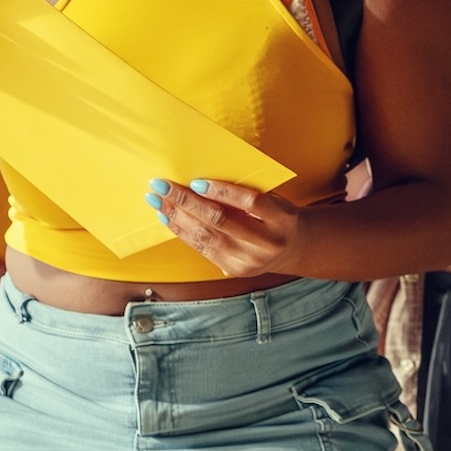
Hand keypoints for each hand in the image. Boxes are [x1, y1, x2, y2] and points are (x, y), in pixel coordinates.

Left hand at [146, 178, 302, 276]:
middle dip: (186, 202)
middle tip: (162, 186)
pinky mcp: (234, 270)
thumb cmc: (277, 215)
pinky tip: (168, 218)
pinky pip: (203, 249)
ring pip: (206, 237)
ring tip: (157, 201)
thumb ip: (246, 192)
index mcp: (282, 219)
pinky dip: (182, 232)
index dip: (222, 191)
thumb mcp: (273, 199)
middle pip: (220, 221)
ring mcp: (249, 261)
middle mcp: (267, 243)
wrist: (293, 248)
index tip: (195, 182)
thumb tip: (201, 180)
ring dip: (177, 217)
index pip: (251, 202)